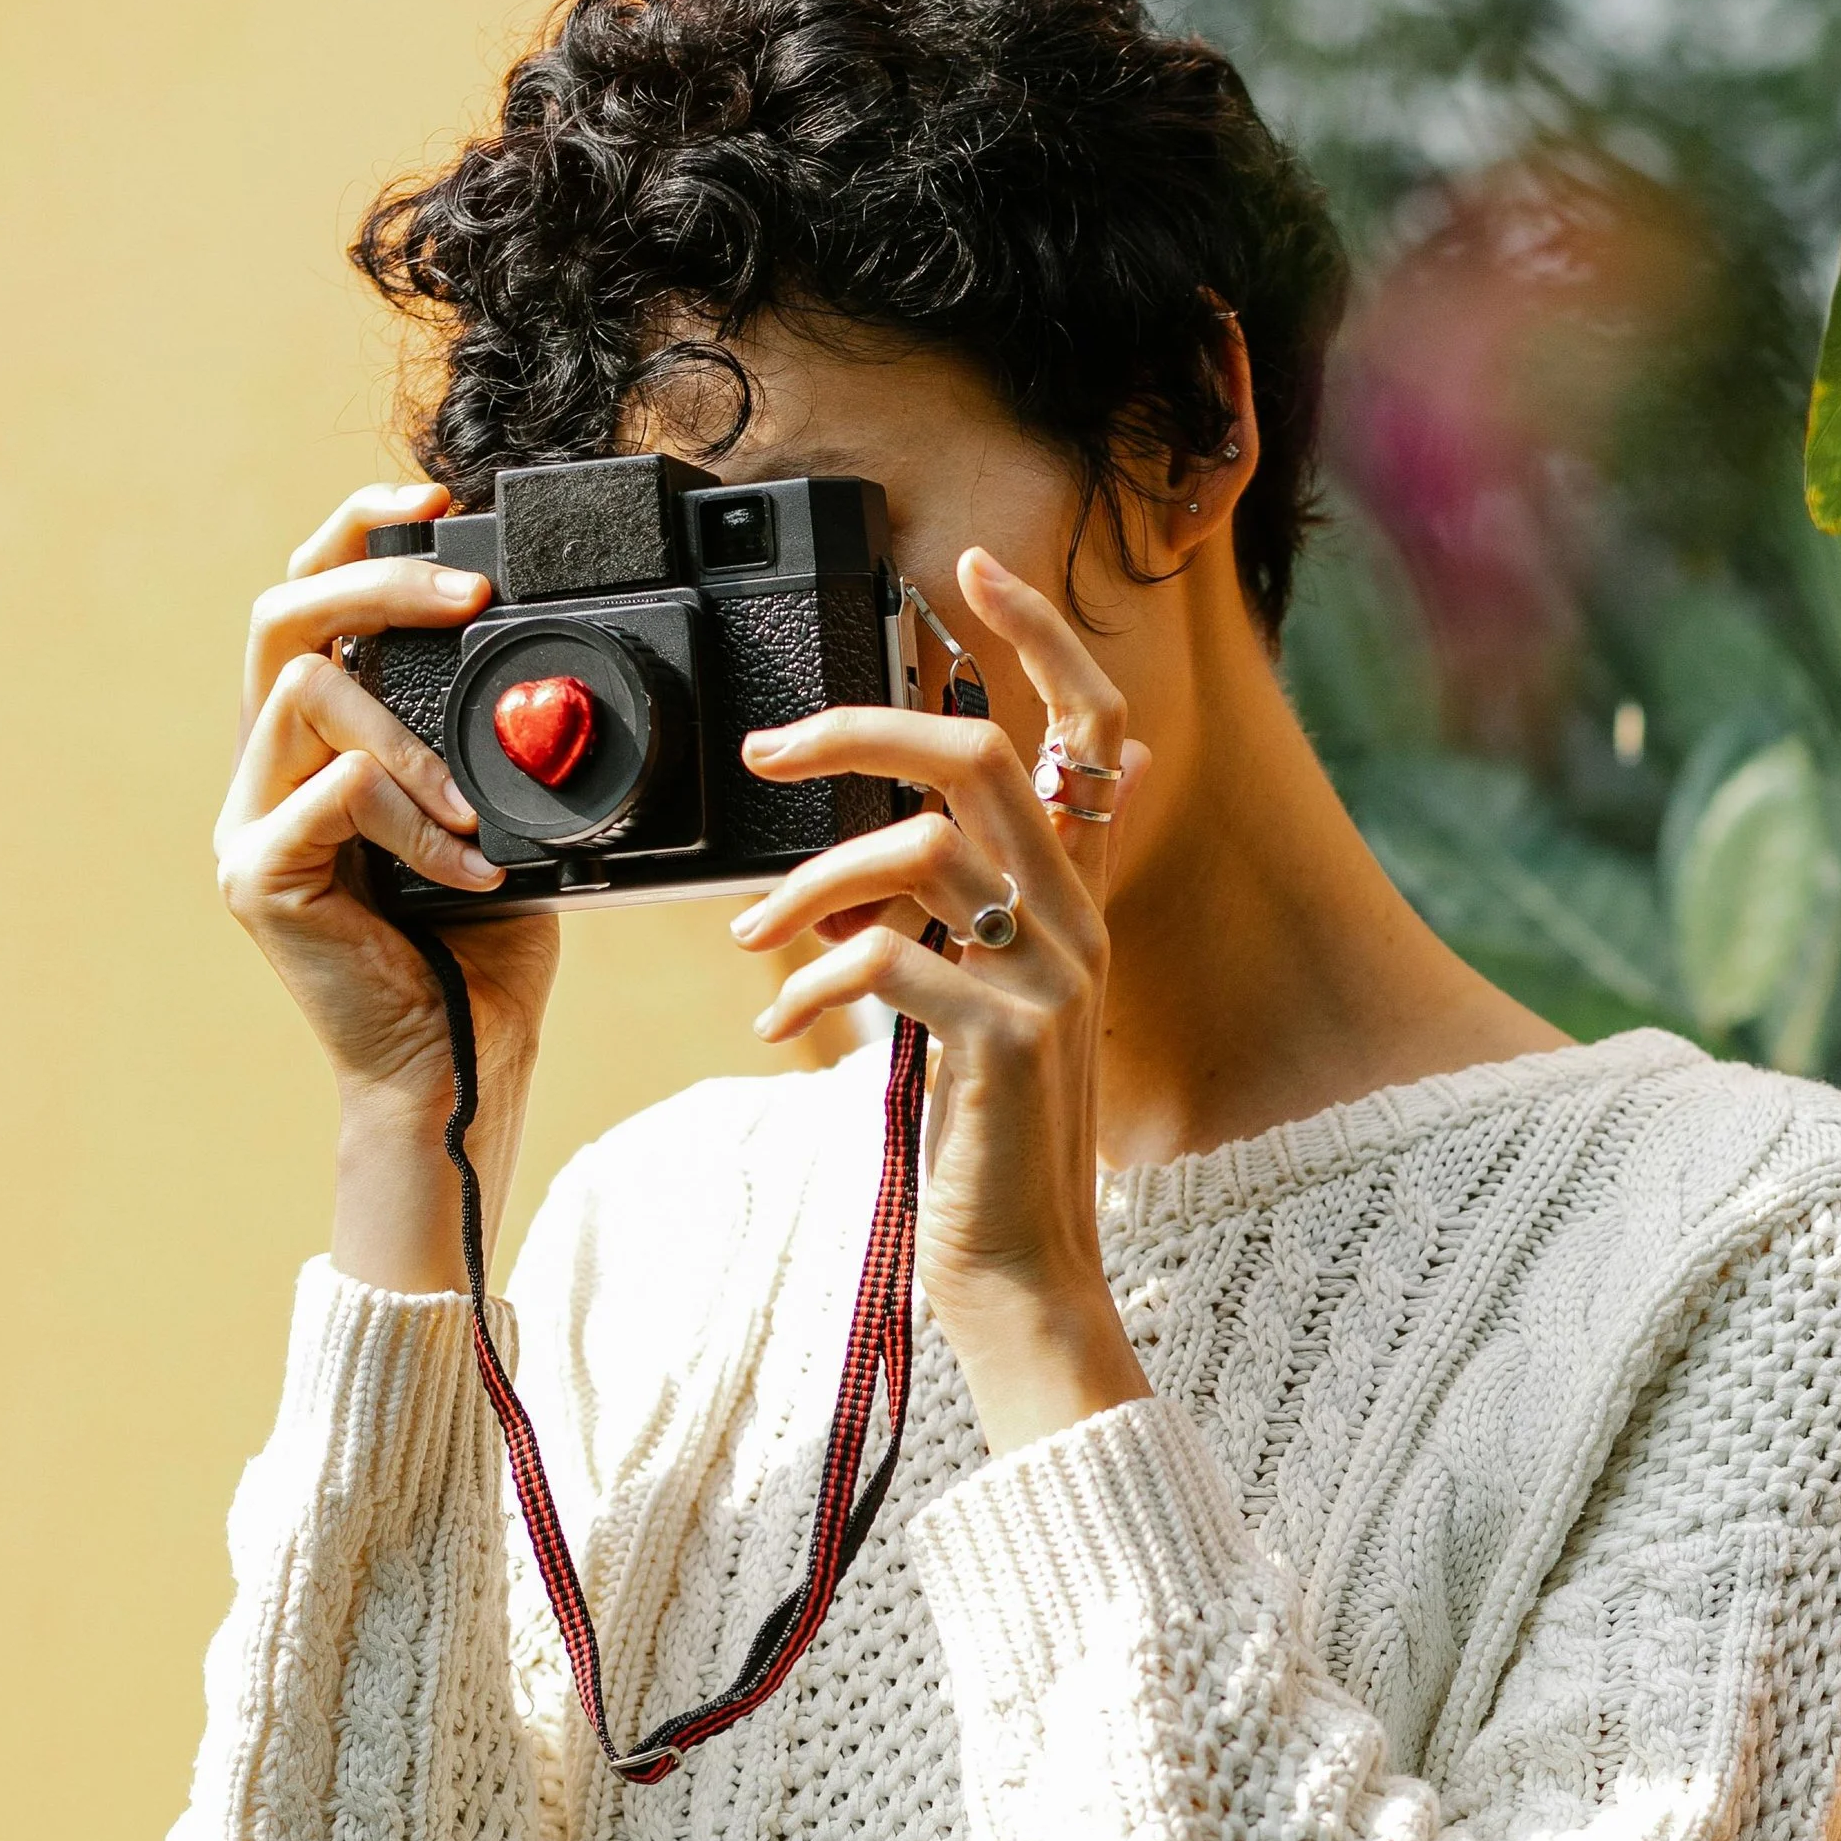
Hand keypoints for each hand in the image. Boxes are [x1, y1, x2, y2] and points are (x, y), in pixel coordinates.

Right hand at [214, 484, 560, 1287]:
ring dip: (411, 735)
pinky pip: (335, 796)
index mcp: (315, 752)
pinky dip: (417, 823)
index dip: (359, 537)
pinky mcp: (258, 878)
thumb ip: (495, 748)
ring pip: (305, 694)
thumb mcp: (504, 821)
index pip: (309, 605)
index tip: (436, 504)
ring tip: (474, 812)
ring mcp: (250, 825)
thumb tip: (551, 676)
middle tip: (471, 595)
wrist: (461, 1074)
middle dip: (379, 583)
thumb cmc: (482, 959)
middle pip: (282, 617)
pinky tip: (470, 874)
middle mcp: (266, 777)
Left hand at [731, 545, 1152, 1453]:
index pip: (1087, 728)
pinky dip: (815, 984)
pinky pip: (893, 962)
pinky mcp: (1006, 1047)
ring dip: (810, 883)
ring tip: (753, 942)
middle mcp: (1076, 924)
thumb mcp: (975, 1009)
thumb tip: (894, 854)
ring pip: (923, 851)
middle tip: (764, 752)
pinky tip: (780, 1026)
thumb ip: (954, 920)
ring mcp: (1051, 983)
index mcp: (1070, 901)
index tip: (969, 568)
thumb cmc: (980, 1144)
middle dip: (856, 730)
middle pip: (981, 756)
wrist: (1015, 1273)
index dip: (1040, 635)